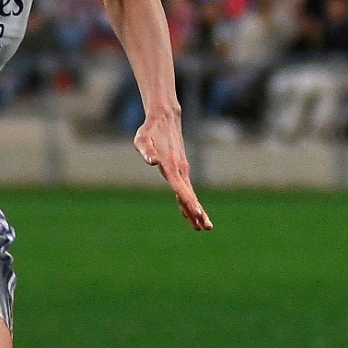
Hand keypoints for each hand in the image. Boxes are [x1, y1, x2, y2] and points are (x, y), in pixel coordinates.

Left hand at [134, 113, 213, 230]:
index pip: (181, 188)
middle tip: (206, 227)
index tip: (197, 213)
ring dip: (195, 211)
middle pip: (189, 194)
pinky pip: (185, 189)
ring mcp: (182, 170)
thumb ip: (145, 151)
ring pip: (189, 194)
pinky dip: (188, 202)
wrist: (165, 119)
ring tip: (203, 227)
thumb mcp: (141, 139)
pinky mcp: (180, 169)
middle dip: (197, 212)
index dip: (188, 201)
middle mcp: (180, 169)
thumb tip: (151, 162)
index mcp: (171, 165)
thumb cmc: (150, 130)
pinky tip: (189, 213)